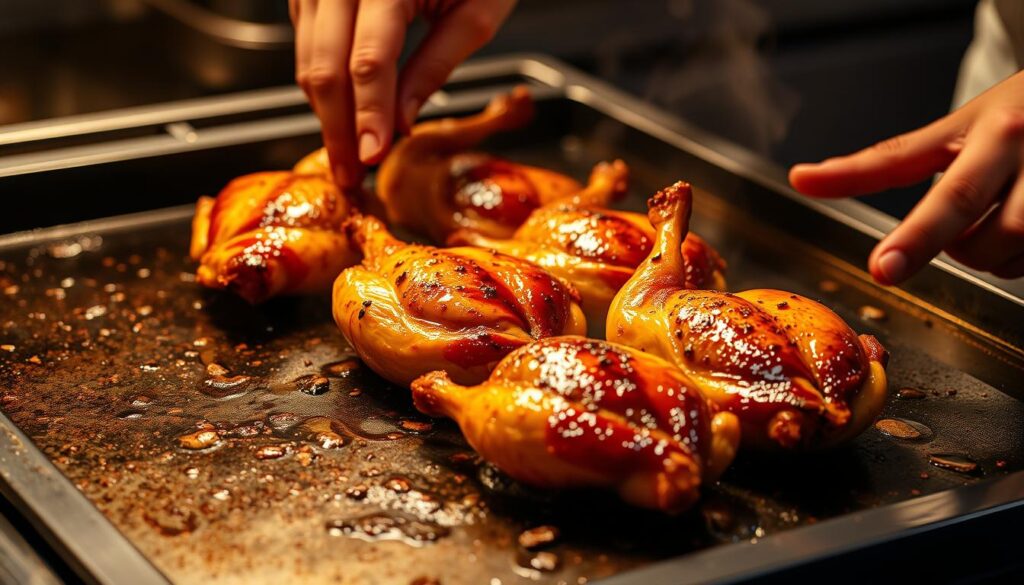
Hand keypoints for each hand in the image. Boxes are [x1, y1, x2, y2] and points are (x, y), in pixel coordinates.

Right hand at [289, 0, 515, 188]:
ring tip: (347, 154)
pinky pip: (306, 42)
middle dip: (338, 128)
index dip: (368, 117)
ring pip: (308, 58)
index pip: (369, 63)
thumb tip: (400, 123)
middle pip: (325, 67)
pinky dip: (322, 82)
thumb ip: (436, 67)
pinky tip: (343, 113)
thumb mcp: (478, 11)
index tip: (372, 160)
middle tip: (351, 175)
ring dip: (326, 112)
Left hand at [790, 70, 1023, 283]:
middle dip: (952, 247)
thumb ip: (880, 163)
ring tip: (993, 220)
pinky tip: (1020, 231)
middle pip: (984, 238)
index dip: (914, 235)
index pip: (945, 192)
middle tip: (932, 240)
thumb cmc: (1011, 116)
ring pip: (1014, 255)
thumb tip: (802, 178)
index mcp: (997, 132)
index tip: (879, 267)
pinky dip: (1019, 258)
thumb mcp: (949, 131)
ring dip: (991, 255)